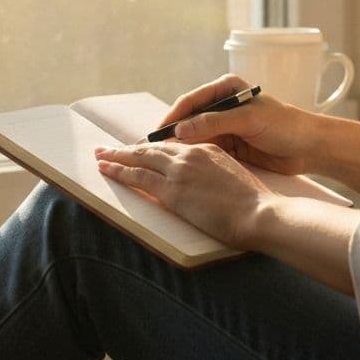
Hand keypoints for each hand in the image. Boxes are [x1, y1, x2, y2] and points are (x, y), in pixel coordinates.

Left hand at [94, 141, 276, 247]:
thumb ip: (214, 174)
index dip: (151, 149)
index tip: (138, 151)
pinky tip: (106, 170)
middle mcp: (190, 154)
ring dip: (116, 157)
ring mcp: (180, 171)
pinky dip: (119, 172)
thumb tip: (203, 183)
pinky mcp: (173, 190)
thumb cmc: (254, 204)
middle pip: (150, 148)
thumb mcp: (233, 177)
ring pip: (140, 159)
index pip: (171, 147)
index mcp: (207, 149)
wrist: (259, 213)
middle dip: (126, 148)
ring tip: (100, 156)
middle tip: (106, 148)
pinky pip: (138, 177)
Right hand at [158, 73, 325, 175]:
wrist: (311, 148)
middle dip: (173, 134)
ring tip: (163, 160)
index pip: (191, 101)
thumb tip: (181, 129)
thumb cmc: (286, 125)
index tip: (158, 132)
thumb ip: (215, 122)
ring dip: (181, 147)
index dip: (173, 117)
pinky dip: (194, 156)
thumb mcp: (249, 119)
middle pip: (189, 120)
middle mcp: (223, 106)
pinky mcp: (230, 145)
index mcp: (226, 89)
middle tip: (153, 149)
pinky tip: (183, 166)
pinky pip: (206, 150)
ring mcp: (226, 126)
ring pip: (195, 137)